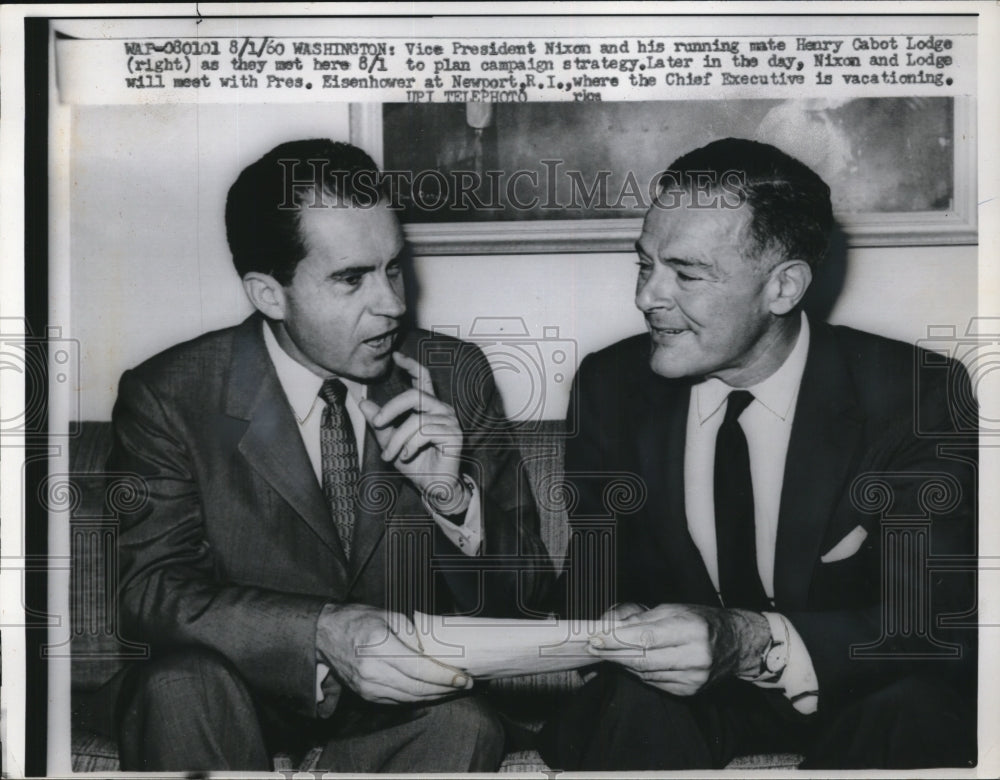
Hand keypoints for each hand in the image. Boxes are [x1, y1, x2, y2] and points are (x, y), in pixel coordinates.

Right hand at [316, 604, 472, 703]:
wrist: (325, 635)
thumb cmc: (358, 620)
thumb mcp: (388, 614)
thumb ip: (412, 632)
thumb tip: (435, 650)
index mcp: (378, 647)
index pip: (418, 668)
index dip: (444, 676)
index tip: (463, 678)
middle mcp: (372, 671)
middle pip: (417, 687)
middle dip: (445, 689)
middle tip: (466, 684)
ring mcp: (368, 687)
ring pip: (410, 698)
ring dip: (435, 696)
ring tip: (454, 689)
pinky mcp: (367, 695)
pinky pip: (398, 701)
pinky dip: (419, 698)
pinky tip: (433, 692)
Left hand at [359, 352, 469, 516]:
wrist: (433, 487)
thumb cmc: (416, 463)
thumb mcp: (391, 442)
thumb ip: (380, 423)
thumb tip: (363, 402)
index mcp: (428, 407)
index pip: (422, 378)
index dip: (411, 365)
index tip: (395, 356)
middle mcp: (442, 410)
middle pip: (414, 395)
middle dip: (391, 408)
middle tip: (376, 423)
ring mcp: (450, 421)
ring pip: (415, 419)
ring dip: (397, 439)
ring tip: (390, 455)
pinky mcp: (455, 435)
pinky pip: (425, 432)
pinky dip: (410, 445)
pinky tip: (406, 456)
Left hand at [587, 603, 769, 695]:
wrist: (738, 644)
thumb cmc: (704, 621)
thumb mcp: (676, 609)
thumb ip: (644, 618)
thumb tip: (614, 626)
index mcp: (692, 630)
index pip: (647, 637)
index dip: (618, 640)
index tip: (596, 637)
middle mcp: (695, 657)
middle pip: (643, 659)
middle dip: (614, 653)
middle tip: (593, 646)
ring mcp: (694, 678)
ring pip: (646, 674)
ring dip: (624, 663)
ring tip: (608, 651)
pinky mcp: (691, 692)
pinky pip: (655, 683)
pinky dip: (639, 673)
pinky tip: (630, 662)